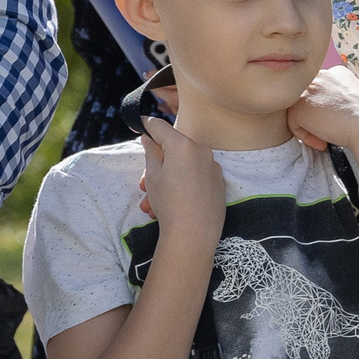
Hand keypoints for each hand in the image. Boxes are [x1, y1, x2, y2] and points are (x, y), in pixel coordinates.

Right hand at [139, 115, 225, 246]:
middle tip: (144, 184)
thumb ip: (151, 152)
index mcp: (183, 145)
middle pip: (174, 149)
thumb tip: (150, 138)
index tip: (139, 123)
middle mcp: (201, 150)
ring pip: (184, 165)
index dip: (147, 125)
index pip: (160, 127)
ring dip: (168, 179)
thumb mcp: (152, 176)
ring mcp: (213, 166)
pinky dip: (184, 184)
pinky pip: (197, 176)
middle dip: (157, 164)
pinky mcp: (219, 181)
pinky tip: (174, 204)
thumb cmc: (169, 203)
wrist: (194, 235)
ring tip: (153, 203)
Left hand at [287, 66, 358, 153]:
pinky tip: (323, 142)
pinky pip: (294, 125)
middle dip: (315, 119)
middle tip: (330, 133)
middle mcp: (321, 75)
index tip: (339, 125)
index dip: (326, 113)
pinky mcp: (300, 104)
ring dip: (310, 128)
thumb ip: (336, 101)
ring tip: (326, 138)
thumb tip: (321, 113)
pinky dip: (306, 137)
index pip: (320, 93)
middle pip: (307, 101)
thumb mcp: (353, 102)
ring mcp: (309, 88)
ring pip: (298, 112)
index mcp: (337, 73)